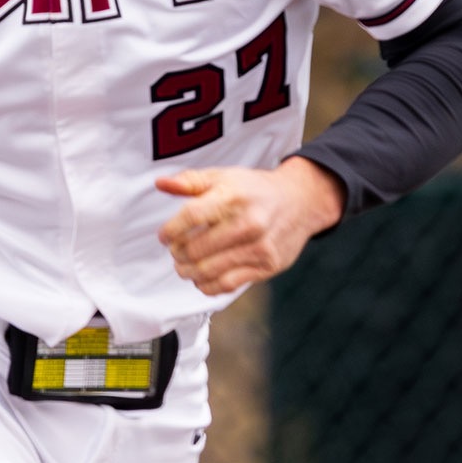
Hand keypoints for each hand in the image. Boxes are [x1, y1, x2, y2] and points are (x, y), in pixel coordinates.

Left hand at [155, 158, 344, 295]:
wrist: (300, 201)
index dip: (171, 230)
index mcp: (233, 196)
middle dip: (178, 253)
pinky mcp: (267, 266)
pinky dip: (207, 285)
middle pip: (196, 248)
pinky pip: (227, 285)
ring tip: (185, 266)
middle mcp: (248, 222)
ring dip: (188, 272)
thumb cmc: (255, 190)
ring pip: (208, 271)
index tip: (165, 236)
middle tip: (176, 251)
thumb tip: (161, 183)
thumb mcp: (224, 177)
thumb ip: (190, 181)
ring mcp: (259, 247)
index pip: (191, 216)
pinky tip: (203, 277)